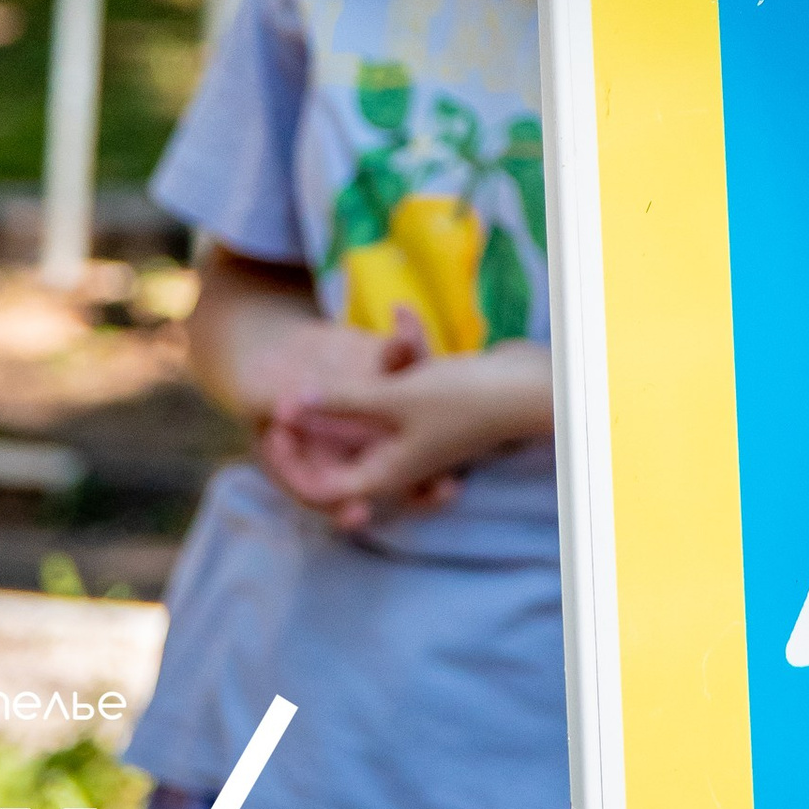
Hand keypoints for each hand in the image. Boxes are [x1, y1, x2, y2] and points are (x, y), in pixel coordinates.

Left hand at [258, 316, 552, 532]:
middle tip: (291, 392)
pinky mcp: (434, 407)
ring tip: (343, 352)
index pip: (319, 489)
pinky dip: (397, 360)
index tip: (277, 425)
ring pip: (368, 417)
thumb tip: (289, 406)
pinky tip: (404, 319)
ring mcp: (416, 434)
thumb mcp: (394, 397)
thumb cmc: (464, 400)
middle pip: (339, 453)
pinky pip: (399, 391)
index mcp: (383, 474)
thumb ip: (340, 402)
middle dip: (316, 422)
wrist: (531, 385)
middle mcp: (397, 461)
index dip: (291, 463)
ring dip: (357, 383)